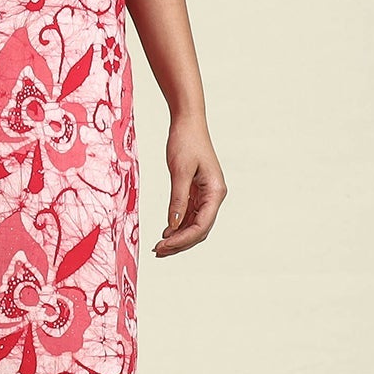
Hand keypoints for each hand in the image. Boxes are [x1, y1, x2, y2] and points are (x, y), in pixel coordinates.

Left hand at [154, 114, 223, 256]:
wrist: (188, 121)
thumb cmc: (185, 141)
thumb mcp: (179, 171)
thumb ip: (177, 200)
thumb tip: (173, 226)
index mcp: (215, 192)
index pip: (201, 225)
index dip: (182, 240)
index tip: (163, 246)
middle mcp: (214, 196)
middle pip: (200, 229)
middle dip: (180, 243)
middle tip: (158, 251)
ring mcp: (207, 194)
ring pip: (195, 224)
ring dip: (179, 236)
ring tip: (160, 245)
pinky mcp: (197, 190)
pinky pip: (190, 214)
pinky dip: (179, 224)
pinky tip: (166, 230)